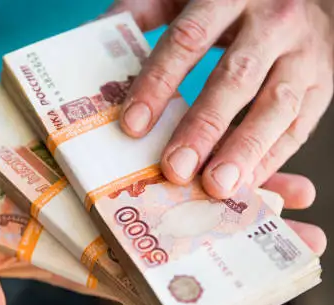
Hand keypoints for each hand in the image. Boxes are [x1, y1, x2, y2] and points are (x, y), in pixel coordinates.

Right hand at [0, 173, 324, 304]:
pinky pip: (167, 148)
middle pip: (182, 245)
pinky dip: (207, 148)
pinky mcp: (114, 146)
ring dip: (240, 198)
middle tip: (300, 254)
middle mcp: (111, 227)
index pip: (152, 291)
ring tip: (296, 200)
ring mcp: (114, 185)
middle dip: (240, 252)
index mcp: (86, 262)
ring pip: (184, 196)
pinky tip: (249, 147)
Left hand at [111, 0, 333, 197]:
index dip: (159, 82)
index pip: (189, 39)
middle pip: (236, 78)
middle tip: (175, 169)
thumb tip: (94, 37)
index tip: (132, 125)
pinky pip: (301, 124)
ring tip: (217, 187)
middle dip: (204, 127)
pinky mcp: (324, 81)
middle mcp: (273, 21)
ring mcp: (304, 52)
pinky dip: (273, 157)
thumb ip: (143, 11)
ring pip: (277, 105)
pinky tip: (246, 183)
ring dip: (246, 150)